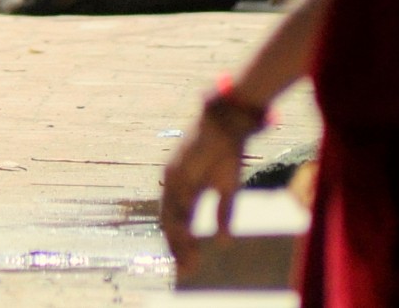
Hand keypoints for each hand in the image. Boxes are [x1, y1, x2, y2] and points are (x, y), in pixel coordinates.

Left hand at [159, 109, 248, 272]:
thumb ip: (223, 214)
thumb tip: (224, 243)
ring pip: (171, 217)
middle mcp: (173, 187)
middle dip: (178, 249)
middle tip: (185, 272)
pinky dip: (181, 222)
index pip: (178, 223)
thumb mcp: (227, 189)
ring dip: (178, 241)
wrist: (224, 125)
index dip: (182, 244)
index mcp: (183, 191)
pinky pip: (177, 201)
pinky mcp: (176, 172)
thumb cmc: (226, 155)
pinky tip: (188, 238)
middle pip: (171, 223)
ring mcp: (172, 179)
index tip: (188, 266)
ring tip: (186, 262)